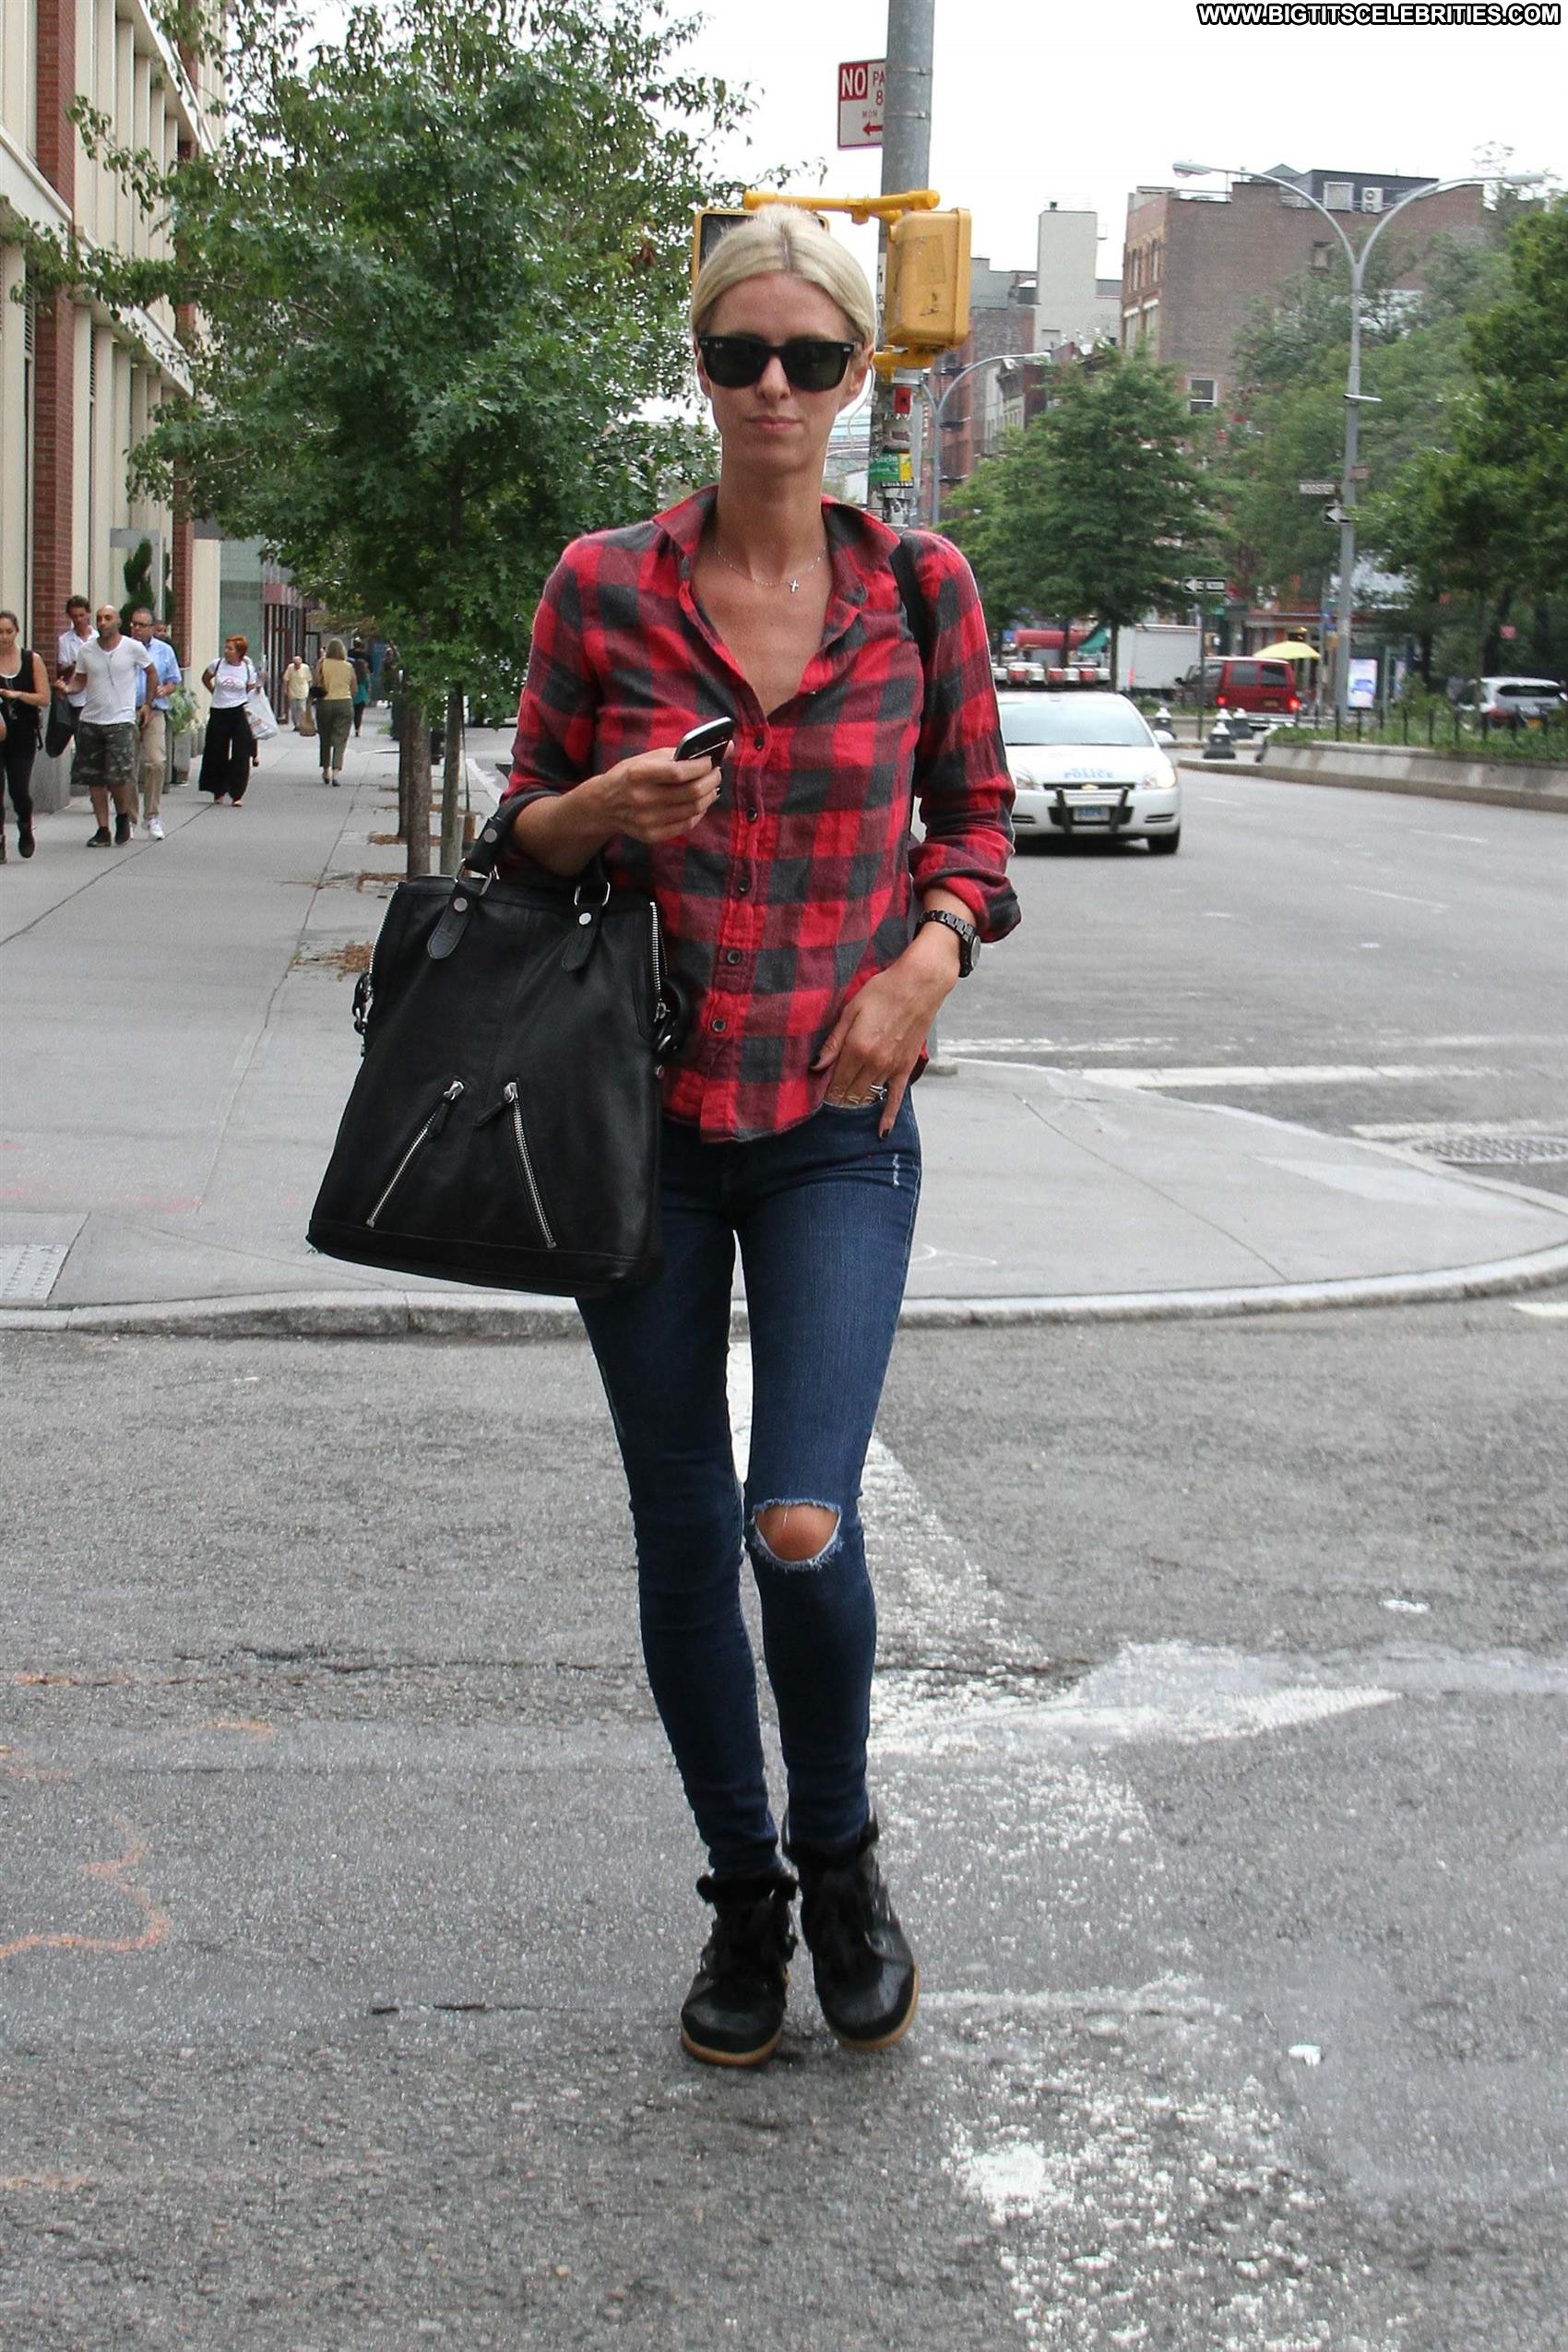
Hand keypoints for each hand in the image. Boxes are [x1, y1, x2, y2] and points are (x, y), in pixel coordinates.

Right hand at [587, 747, 723, 846]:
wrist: (603, 805)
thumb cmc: (629, 776)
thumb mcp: (645, 759)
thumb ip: (676, 755)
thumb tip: (714, 750)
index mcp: (638, 774)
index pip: (678, 772)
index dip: (701, 767)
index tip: (711, 761)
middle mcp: (642, 799)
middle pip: (691, 793)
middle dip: (711, 780)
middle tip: (717, 773)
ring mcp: (647, 820)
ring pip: (694, 809)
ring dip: (709, 796)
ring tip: (711, 787)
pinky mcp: (652, 835)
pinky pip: (687, 824)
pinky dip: (699, 812)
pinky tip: (700, 802)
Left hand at [814, 927, 961, 1135]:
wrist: (919, 985)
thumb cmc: (883, 991)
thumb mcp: (850, 1010)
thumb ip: (833, 1042)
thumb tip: (816, 1066)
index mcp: (856, 1048)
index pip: (835, 1081)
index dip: (825, 1091)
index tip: (816, 1097)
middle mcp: (873, 1063)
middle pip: (849, 1092)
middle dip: (837, 1098)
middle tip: (827, 1103)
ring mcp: (891, 1068)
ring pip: (867, 1096)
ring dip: (855, 1103)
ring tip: (845, 1108)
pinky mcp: (905, 1068)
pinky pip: (895, 1098)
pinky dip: (887, 1116)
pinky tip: (881, 1132)